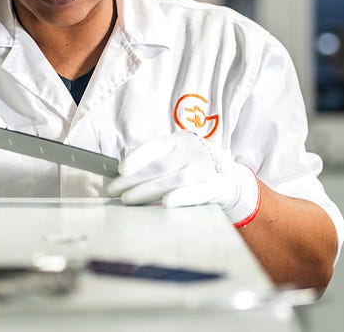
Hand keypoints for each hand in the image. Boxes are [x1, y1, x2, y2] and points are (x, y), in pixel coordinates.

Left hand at [106, 130, 260, 225]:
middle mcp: (192, 152)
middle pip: (159, 167)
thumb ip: (152, 159)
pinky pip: (198, 192)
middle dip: (133, 181)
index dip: (138, 157)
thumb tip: (122, 168)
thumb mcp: (175, 154)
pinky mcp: (216, 187)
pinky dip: (182, 197)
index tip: (120, 169)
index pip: (155, 146)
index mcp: (179, 140)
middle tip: (113, 191)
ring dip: (147, 192)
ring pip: (172, 181)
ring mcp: (205, 169)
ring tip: (127, 200)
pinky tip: (167, 203)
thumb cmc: (191, 165)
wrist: (229, 178)